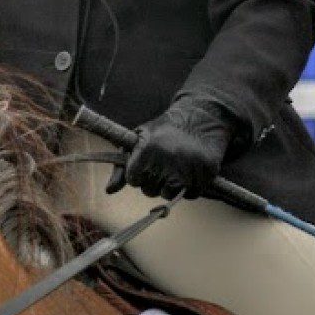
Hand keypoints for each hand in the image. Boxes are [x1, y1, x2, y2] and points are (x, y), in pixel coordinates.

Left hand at [105, 94, 236, 199]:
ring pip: (168, 195)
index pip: (133, 179)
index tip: (144, 163)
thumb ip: (121, 165)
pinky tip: (188, 171)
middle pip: (149, 190)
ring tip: (174, 167)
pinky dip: (188, 187)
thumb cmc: (163, 130)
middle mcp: (167, 161)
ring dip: (169, 186)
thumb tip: (109, 190)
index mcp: (148, 148)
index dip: (137, 173)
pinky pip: (190, 195)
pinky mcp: (205, 175)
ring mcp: (188, 170)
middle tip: (161, 164)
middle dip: (152, 180)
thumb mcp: (139, 139)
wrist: (200, 119)